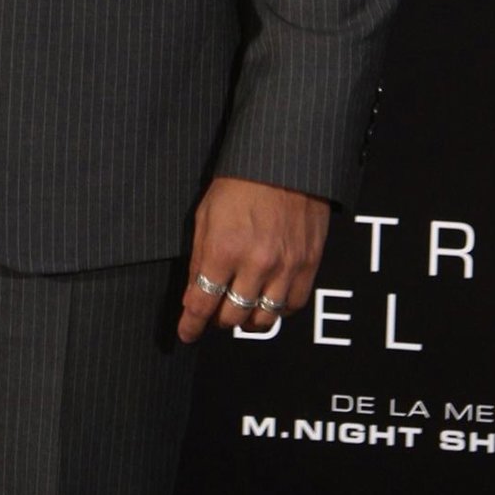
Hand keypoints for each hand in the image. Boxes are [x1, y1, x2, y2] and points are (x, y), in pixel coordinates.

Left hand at [177, 175, 328, 342]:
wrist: (283, 160)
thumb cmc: (240, 181)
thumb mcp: (206, 215)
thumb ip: (199, 258)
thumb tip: (193, 293)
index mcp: (224, 249)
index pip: (202, 303)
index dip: (191, 325)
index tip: (186, 333)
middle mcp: (255, 263)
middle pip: (232, 317)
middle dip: (218, 320)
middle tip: (215, 312)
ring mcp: (284, 266)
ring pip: (264, 319)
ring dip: (247, 320)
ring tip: (241, 310)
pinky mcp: (307, 264)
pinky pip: (292, 306)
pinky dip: (278, 310)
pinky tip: (268, 300)